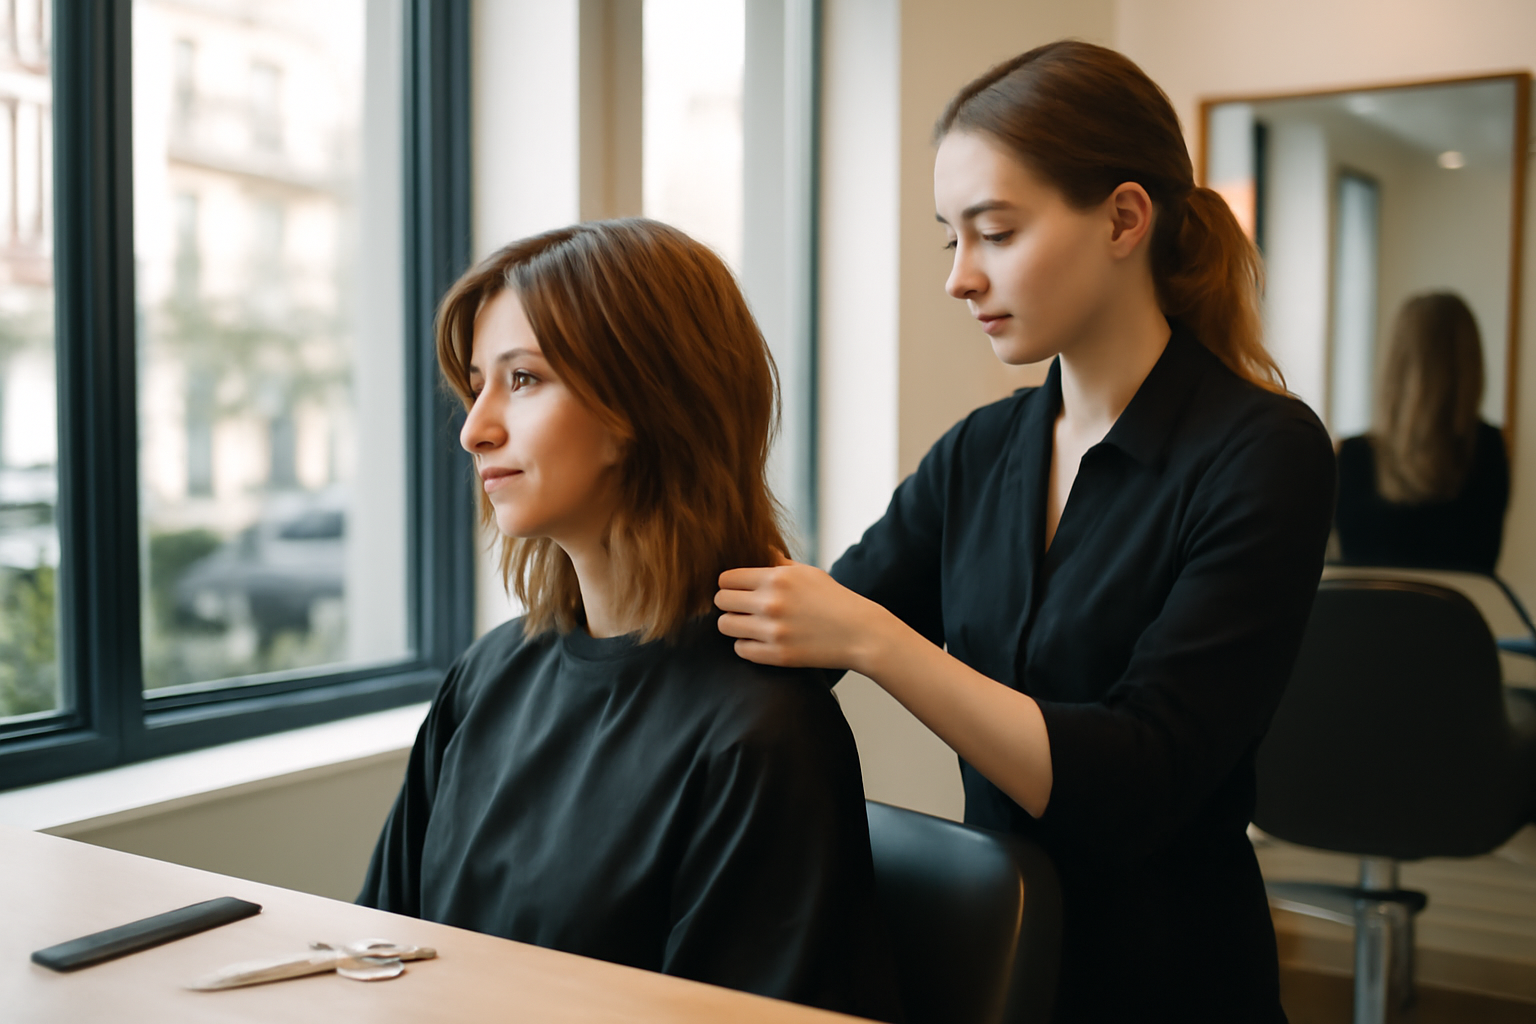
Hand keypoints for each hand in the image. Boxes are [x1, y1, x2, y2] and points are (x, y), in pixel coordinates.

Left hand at [715, 557, 893, 671]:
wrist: (860, 633)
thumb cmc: (834, 600)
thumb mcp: (807, 572)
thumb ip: (777, 563)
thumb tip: (757, 549)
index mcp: (776, 578)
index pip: (726, 578)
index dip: (729, 583)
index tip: (737, 589)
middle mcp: (770, 603)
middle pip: (720, 601)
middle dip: (728, 603)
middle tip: (742, 606)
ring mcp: (772, 631)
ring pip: (725, 625)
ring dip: (734, 623)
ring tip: (749, 623)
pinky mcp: (777, 655)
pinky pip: (740, 649)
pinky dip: (746, 644)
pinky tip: (760, 639)